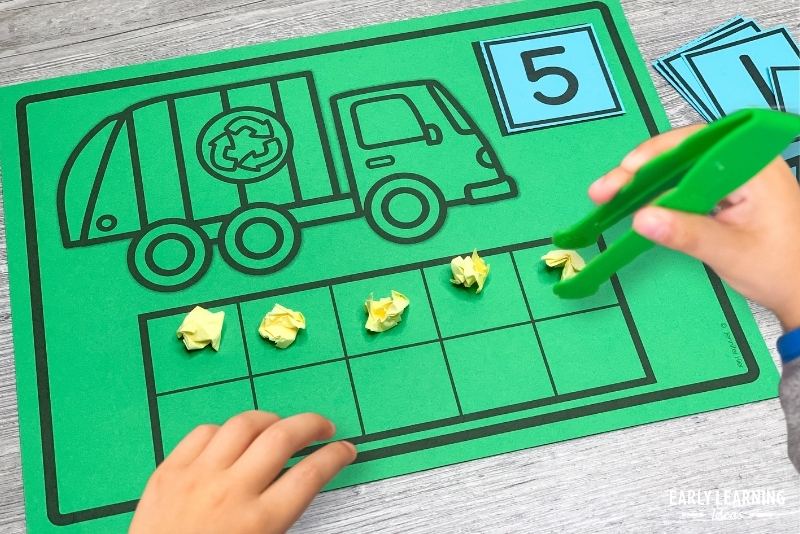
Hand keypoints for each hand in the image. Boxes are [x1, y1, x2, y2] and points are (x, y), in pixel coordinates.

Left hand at [129, 411, 356, 533]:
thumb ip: (279, 515)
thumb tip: (300, 483)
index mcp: (260, 523)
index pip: (311, 474)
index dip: (335, 456)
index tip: (344, 450)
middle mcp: (231, 493)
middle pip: (283, 437)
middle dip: (312, 425)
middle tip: (322, 427)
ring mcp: (198, 477)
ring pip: (244, 424)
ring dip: (270, 420)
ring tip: (279, 427)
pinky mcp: (169, 471)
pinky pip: (203, 431)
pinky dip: (224, 430)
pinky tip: (233, 440)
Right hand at [589, 125, 799, 330]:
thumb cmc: (781, 271)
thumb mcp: (731, 253)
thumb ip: (687, 233)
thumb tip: (641, 219)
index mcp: (756, 167)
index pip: (700, 144)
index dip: (658, 153)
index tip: (627, 170)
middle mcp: (744, 163)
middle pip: (684, 152)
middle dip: (641, 168)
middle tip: (604, 189)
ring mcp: (733, 177)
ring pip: (680, 167)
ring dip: (644, 181)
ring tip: (609, 195)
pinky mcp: (724, 193)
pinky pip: (685, 183)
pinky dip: (658, 192)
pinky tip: (634, 202)